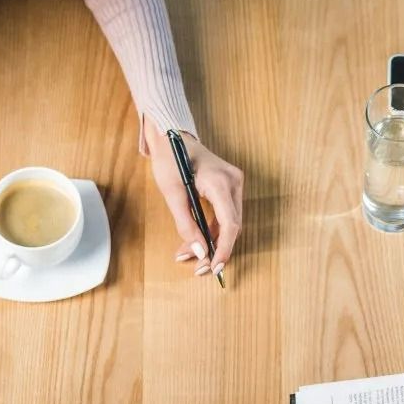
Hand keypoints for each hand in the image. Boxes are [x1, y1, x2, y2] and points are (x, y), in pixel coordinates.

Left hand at [148, 125, 244, 280]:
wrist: (172, 135)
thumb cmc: (170, 158)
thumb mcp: (172, 194)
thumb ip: (186, 225)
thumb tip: (198, 252)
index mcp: (220, 182)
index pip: (230, 224)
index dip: (224, 249)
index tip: (214, 267)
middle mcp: (233, 183)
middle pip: (231, 227)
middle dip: (215, 249)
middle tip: (198, 267)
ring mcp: (233, 184)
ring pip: (228, 224)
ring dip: (211, 242)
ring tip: (189, 255)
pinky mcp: (228, 188)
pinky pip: (224, 216)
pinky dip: (211, 230)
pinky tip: (195, 241)